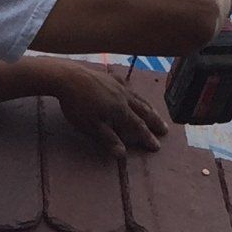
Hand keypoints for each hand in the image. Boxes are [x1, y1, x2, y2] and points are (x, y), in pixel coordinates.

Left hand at [50, 60, 168, 159]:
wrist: (66, 77)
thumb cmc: (77, 104)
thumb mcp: (92, 126)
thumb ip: (108, 139)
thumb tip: (122, 154)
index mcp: (120, 110)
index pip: (138, 127)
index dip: (147, 137)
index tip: (156, 146)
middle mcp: (123, 97)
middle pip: (143, 110)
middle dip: (155, 121)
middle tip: (165, 129)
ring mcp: (117, 85)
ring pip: (137, 97)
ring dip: (148, 106)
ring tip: (155, 112)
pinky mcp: (109, 77)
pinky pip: (126, 86)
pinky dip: (133, 92)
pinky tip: (131, 92)